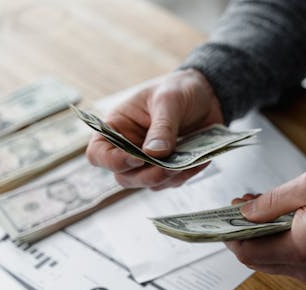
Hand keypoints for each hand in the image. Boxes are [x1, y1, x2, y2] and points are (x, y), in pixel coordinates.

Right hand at [86, 69, 223, 189]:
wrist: (206, 94)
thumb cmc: (179, 90)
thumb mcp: (169, 101)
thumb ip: (162, 127)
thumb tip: (154, 154)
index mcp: (118, 127)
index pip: (98, 153)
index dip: (113, 161)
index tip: (137, 159)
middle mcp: (129, 148)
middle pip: (124, 177)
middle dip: (146, 176)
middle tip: (168, 168)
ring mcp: (149, 161)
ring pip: (148, 183)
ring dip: (166, 179)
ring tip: (186, 164)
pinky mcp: (170, 167)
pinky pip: (172, 182)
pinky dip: (184, 176)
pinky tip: (199, 162)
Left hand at [225, 170, 305, 282]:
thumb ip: (271, 201)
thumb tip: (246, 211)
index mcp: (300, 249)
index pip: (248, 253)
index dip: (230, 237)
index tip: (223, 219)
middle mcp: (305, 267)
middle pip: (256, 260)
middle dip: (242, 236)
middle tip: (238, 211)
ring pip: (270, 261)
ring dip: (259, 239)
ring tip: (257, 211)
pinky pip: (286, 259)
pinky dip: (275, 242)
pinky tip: (275, 221)